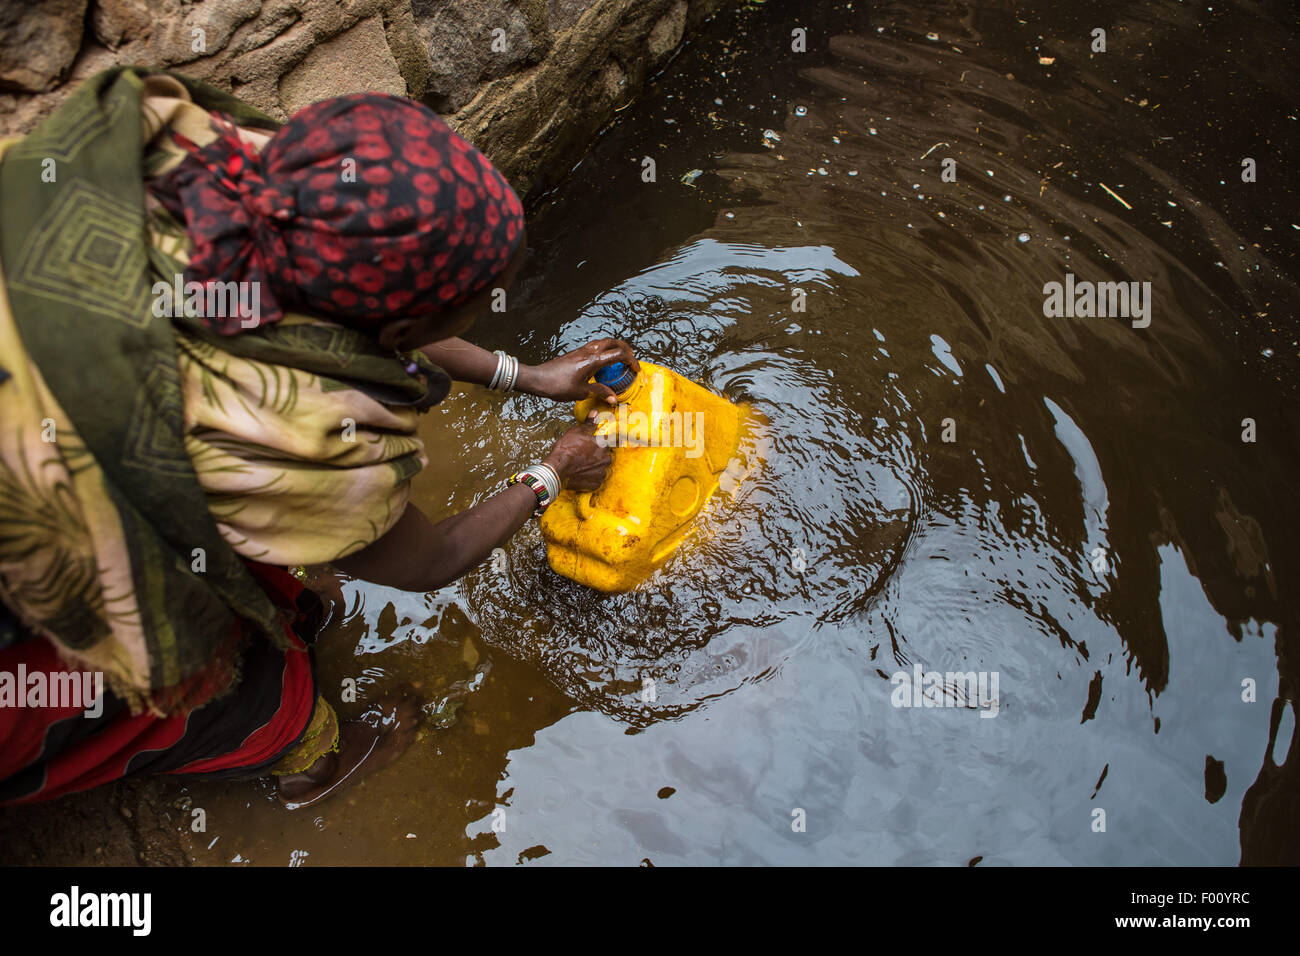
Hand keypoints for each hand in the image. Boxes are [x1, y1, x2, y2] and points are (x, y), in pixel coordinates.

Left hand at [519, 338, 639, 403]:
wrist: (538, 379)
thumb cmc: (557, 386)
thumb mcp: (581, 392)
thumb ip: (600, 392)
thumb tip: (614, 398)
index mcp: (593, 360)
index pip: (618, 354)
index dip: (631, 360)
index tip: (636, 369)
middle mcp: (588, 351)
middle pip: (613, 342)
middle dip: (626, 349)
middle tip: (631, 359)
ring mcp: (582, 350)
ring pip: (604, 342)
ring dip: (615, 347)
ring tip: (620, 358)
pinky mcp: (576, 353)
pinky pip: (595, 346)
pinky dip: (605, 350)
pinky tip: (604, 362)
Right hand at [543, 421, 612, 491]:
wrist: (558, 468)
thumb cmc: (567, 448)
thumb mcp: (577, 431)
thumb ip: (589, 423)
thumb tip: (595, 412)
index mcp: (604, 445)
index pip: (607, 442)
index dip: (598, 442)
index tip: (590, 444)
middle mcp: (606, 459)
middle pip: (605, 455)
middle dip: (597, 455)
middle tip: (584, 455)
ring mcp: (601, 472)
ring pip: (601, 467)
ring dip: (594, 466)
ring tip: (581, 465)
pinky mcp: (596, 484)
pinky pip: (596, 479)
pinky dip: (590, 477)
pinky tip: (581, 473)